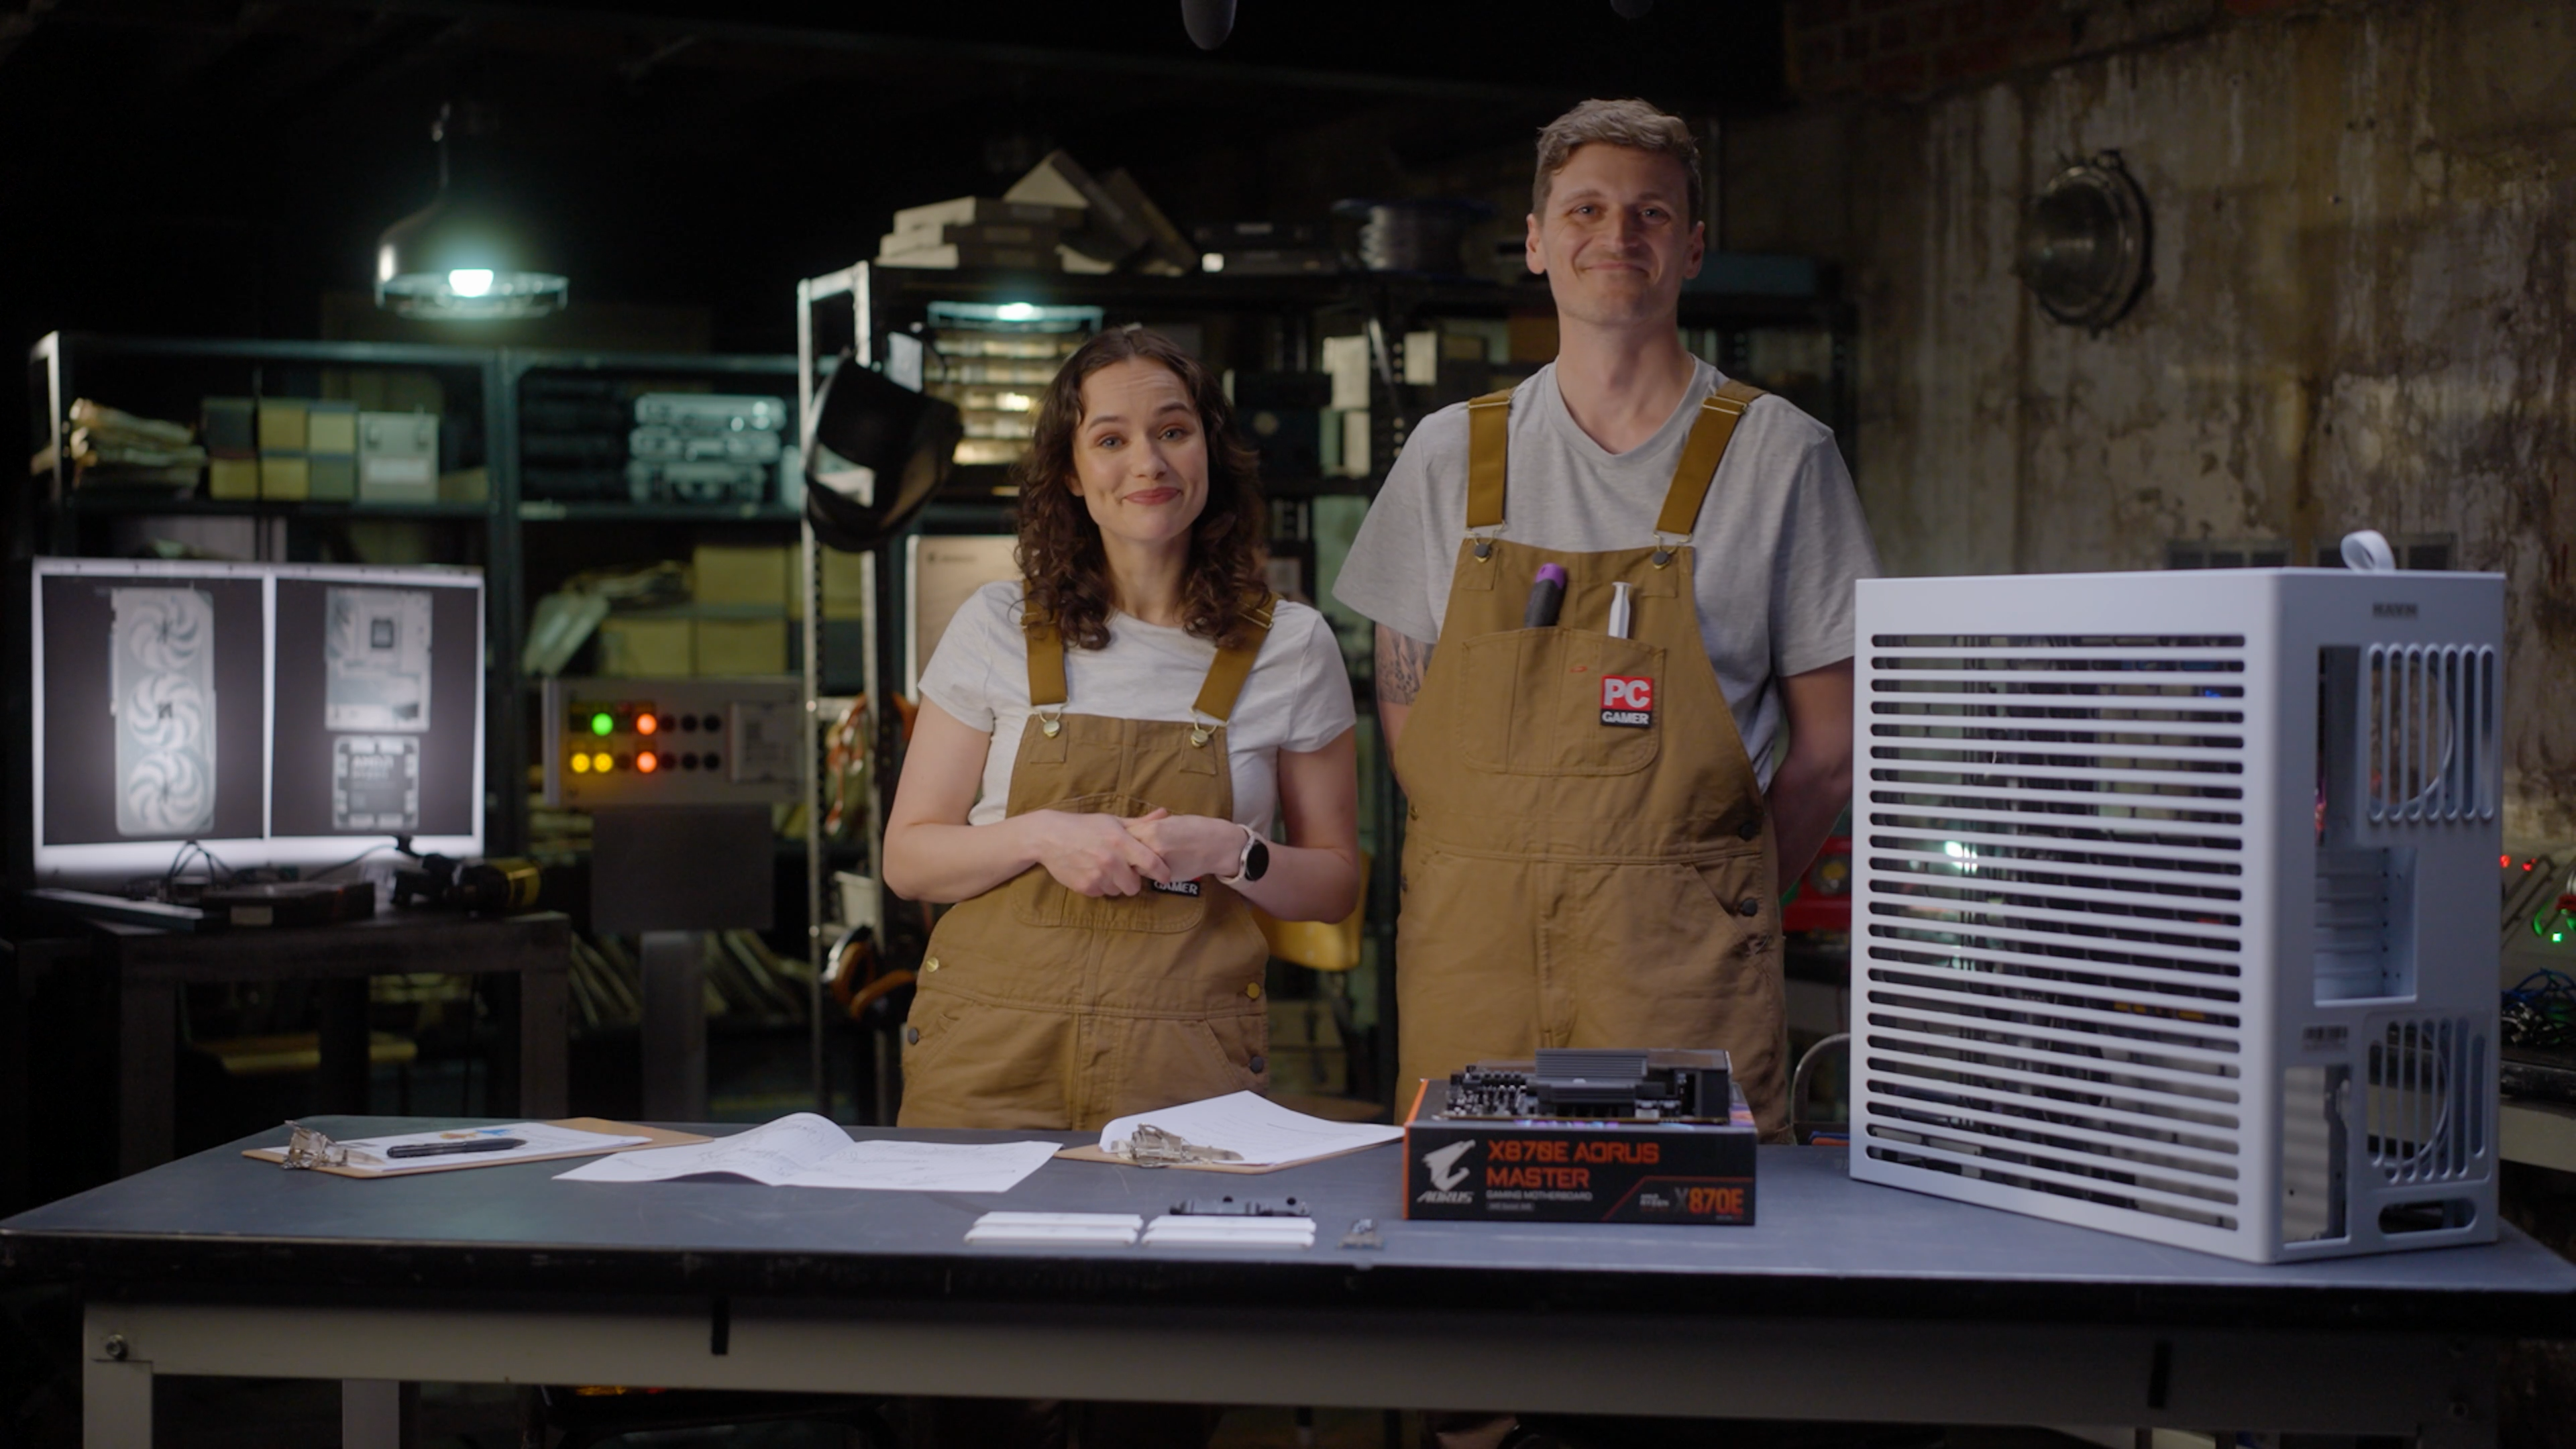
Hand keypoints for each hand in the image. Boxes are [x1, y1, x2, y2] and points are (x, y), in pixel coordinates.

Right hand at [1024, 810, 1171, 896]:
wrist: (1049, 836)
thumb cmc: (1084, 826)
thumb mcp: (1112, 821)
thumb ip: (1140, 823)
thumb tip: (1165, 814)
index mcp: (1120, 842)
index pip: (1151, 863)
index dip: (1162, 873)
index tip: (1166, 877)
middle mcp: (1110, 861)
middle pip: (1134, 886)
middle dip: (1133, 881)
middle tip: (1125, 871)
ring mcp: (1097, 876)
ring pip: (1118, 891)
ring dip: (1115, 884)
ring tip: (1105, 869)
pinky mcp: (1085, 887)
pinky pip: (1102, 893)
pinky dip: (1100, 886)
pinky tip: (1092, 872)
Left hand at [1121, 808, 1246, 882]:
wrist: (1216, 844)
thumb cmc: (1193, 829)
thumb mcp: (1167, 822)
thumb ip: (1147, 828)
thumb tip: (1128, 833)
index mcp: (1151, 829)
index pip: (1123, 836)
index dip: (1119, 839)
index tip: (1117, 841)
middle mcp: (1152, 847)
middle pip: (1124, 854)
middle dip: (1123, 854)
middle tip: (1123, 855)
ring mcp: (1158, 863)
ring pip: (1134, 867)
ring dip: (1133, 865)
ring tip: (1138, 862)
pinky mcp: (1166, 876)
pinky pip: (1148, 875)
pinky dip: (1146, 872)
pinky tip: (1152, 868)